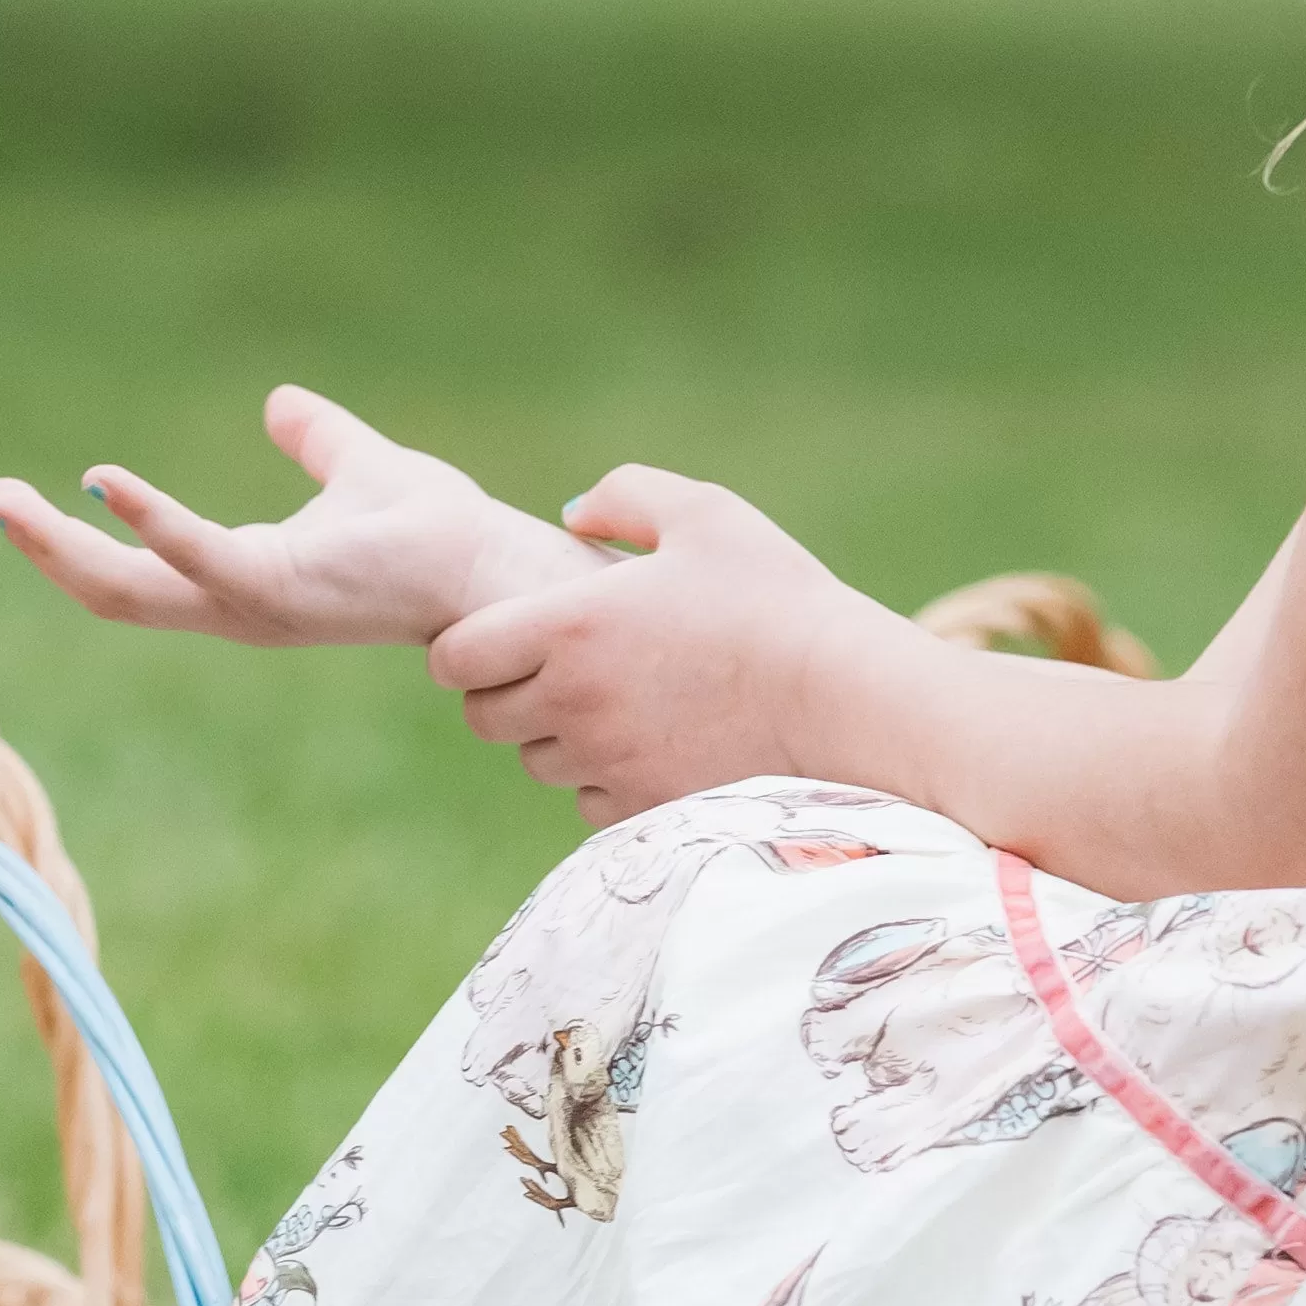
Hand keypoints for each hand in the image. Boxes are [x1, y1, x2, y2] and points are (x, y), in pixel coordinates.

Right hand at [0, 386, 593, 646]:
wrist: (492, 566)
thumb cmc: (436, 533)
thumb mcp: (357, 467)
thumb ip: (316, 440)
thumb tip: (280, 402)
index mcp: (242, 576)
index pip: (136, 569)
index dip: (75, 539)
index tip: (22, 496)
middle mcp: (235, 601)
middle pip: (112, 592)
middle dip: (46, 551)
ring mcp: (252, 604)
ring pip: (130, 590)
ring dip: (63, 548)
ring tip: (8, 500)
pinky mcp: (279, 591)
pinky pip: (197, 559)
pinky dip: (149, 523)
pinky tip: (107, 481)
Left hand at [427, 466, 888, 820]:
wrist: (850, 698)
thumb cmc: (780, 598)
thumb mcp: (707, 516)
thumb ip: (626, 498)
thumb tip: (572, 514)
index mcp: (569, 627)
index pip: (456, 658)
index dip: (471, 647)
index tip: (509, 636)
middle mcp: (572, 702)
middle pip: (484, 717)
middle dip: (508, 693)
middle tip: (563, 669)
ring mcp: (605, 762)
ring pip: (537, 761)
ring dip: (558, 737)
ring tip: (621, 702)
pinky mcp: (643, 808)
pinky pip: (588, 802)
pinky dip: (604, 779)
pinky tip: (654, 743)